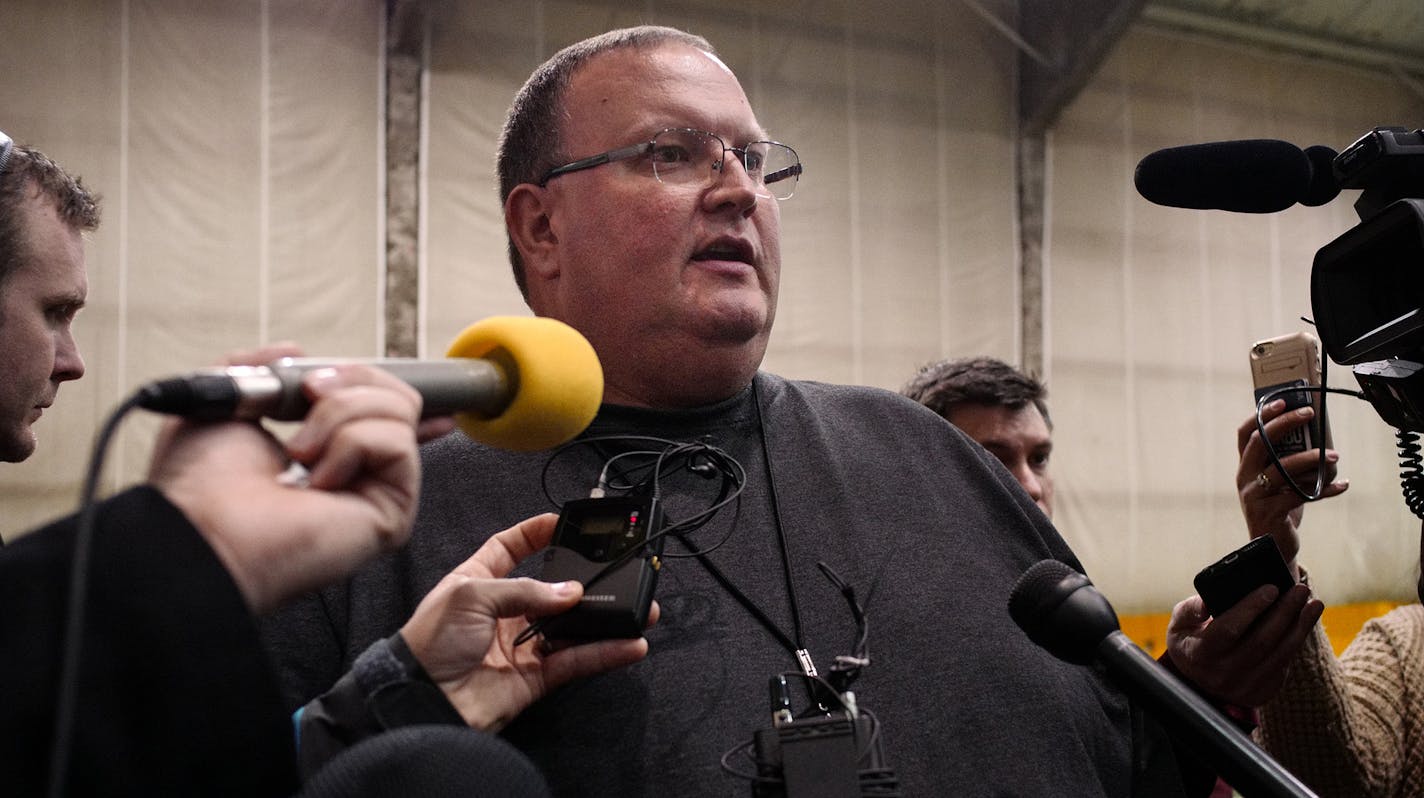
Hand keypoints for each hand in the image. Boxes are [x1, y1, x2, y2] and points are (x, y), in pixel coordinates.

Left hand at [149, 345, 453, 612]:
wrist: (201, 528)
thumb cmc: (200, 484)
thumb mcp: (224, 398)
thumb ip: (259, 366)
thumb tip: (298, 352)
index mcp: (322, 452)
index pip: (381, 413)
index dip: (389, 389)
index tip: (401, 369)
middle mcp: (357, 473)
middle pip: (396, 397)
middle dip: (348, 379)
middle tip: (304, 395)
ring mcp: (378, 492)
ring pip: (397, 411)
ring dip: (337, 414)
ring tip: (296, 453)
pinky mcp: (393, 512)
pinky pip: (395, 442)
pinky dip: (349, 444)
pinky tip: (316, 481)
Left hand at [399, 513, 656, 730]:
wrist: (420, 701)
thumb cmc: (429, 643)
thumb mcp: (471, 595)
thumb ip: (524, 589)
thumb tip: (571, 592)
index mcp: (479, 581)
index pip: (510, 548)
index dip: (535, 533)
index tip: (564, 522)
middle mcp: (504, 611)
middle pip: (553, 589)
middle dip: (586, 580)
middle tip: (617, 570)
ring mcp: (522, 644)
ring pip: (573, 627)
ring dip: (607, 620)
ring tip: (640, 610)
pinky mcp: (536, 677)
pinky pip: (577, 661)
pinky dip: (605, 653)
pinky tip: (629, 644)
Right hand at [1165, 583, 1322, 706]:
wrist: (1198, 681)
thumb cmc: (1190, 641)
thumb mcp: (1179, 623)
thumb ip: (1190, 610)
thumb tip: (1206, 603)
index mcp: (1198, 654)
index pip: (1229, 629)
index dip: (1251, 608)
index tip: (1271, 588)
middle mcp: (1222, 674)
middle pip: (1261, 641)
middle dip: (1284, 612)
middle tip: (1301, 589)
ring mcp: (1244, 687)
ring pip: (1280, 654)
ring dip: (1300, 627)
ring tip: (1314, 604)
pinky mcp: (1262, 692)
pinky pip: (1284, 664)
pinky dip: (1297, 641)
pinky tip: (1305, 622)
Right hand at [1236, 400, 1346, 576]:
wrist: (1272, 547)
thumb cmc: (1278, 509)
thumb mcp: (1277, 483)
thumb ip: (1286, 463)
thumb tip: (1317, 439)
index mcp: (1245, 467)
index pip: (1245, 433)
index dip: (1261, 415)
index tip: (1282, 401)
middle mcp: (1244, 478)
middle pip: (1261, 442)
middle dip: (1285, 423)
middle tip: (1309, 414)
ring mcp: (1254, 495)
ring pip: (1282, 468)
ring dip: (1311, 459)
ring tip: (1334, 455)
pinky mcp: (1270, 512)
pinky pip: (1300, 494)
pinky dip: (1325, 489)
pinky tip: (1342, 485)